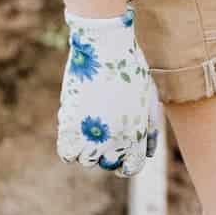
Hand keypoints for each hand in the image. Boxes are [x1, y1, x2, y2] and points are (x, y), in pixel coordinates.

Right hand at [56, 7, 159, 177]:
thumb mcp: (149, 98)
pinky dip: (70, 147)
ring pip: (86, 160)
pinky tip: (75, 132)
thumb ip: (149, 128)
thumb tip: (148, 152)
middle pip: (109, 164)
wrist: (105, 46)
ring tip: (90, 131)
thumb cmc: (131, 69)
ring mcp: (92, 132)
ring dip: (88, 150)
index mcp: (137, 132)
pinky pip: (66, 152)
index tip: (122, 156)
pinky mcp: (70, 123)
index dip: (127, 164)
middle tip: (105, 136)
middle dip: (108, 154)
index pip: (131, 168)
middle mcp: (116, 138)